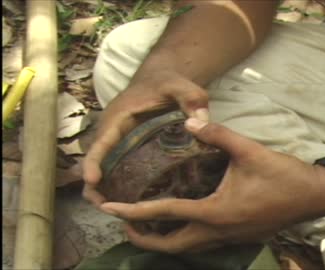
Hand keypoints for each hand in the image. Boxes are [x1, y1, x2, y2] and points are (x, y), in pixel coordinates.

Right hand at [83, 71, 209, 206]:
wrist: (162, 78)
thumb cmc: (169, 83)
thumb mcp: (183, 87)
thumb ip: (192, 100)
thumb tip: (200, 122)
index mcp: (119, 117)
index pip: (101, 141)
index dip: (93, 162)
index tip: (92, 181)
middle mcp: (112, 130)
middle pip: (96, 161)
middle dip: (95, 185)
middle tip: (105, 207)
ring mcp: (117, 139)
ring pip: (104, 167)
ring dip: (105, 188)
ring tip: (115, 211)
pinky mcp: (125, 146)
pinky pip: (116, 166)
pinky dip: (117, 182)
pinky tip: (131, 200)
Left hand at [100, 118, 324, 252]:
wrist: (314, 195)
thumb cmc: (282, 175)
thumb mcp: (249, 150)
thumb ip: (217, 134)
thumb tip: (189, 120)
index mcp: (216, 212)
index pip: (166, 214)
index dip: (134, 212)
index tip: (109, 209)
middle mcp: (218, 231)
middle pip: (172, 246)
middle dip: (144, 237)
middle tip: (124, 223)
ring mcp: (230, 238)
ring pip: (188, 248)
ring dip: (164, 240)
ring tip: (146, 226)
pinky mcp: (239, 236)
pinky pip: (203, 244)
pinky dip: (185, 237)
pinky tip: (184, 222)